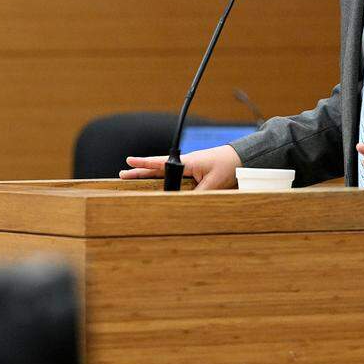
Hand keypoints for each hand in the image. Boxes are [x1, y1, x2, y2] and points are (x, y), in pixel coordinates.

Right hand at [119, 144, 242, 189]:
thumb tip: (184, 205)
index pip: (161, 163)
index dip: (144, 164)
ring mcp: (189, 168)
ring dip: (150, 176)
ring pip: (165, 173)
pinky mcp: (195, 173)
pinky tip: (158, 186)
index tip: (128, 162)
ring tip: (134, 180)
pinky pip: (176, 178)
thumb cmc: (228, 165)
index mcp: (188, 162)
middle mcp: (186, 163)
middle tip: (122, 174)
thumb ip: (198, 194)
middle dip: (140, 171)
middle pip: (158, 168)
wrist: (241, 158)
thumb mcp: (214, 183)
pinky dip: (164, 181)